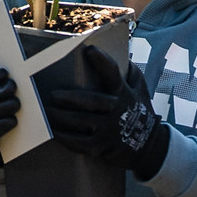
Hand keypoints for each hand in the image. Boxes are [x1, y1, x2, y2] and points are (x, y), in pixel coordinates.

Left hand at [44, 47, 170, 179]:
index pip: (113, 74)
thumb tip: (123, 55)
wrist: (150, 147)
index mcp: (124, 93)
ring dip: (62, 117)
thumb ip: (132, 74)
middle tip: (53, 95)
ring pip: (82, 122)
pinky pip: (80, 143)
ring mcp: (110, 130)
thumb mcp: (141, 92)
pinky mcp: (102, 147)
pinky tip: (53, 132)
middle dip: (72, 98)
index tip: (89, 50)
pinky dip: (65, 138)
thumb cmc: (140, 113)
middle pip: (93, 101)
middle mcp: (117, 111)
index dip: (102, 61)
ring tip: (45, 112)